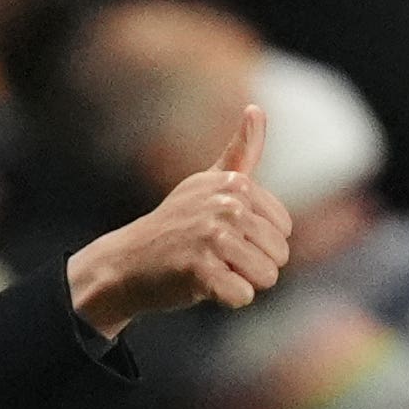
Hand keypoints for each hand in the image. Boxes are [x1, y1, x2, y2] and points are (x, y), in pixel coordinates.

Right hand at [67, 105, 292, 337]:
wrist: (126, 262)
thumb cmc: (174, 227)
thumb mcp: (206, 184)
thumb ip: (240, 152)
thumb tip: (256, 108)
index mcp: (234, 184)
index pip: (283, 229)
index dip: (256, 243)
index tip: (223, 237)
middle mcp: (226, 204)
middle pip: (278, 255)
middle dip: (250, 266)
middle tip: (213, 258)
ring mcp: (211, 236)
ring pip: (265, 277)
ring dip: (240, 284)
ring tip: (208, 270)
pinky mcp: (200, 268)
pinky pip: (242, 296)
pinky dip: (225, 300)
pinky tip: (199, 285)